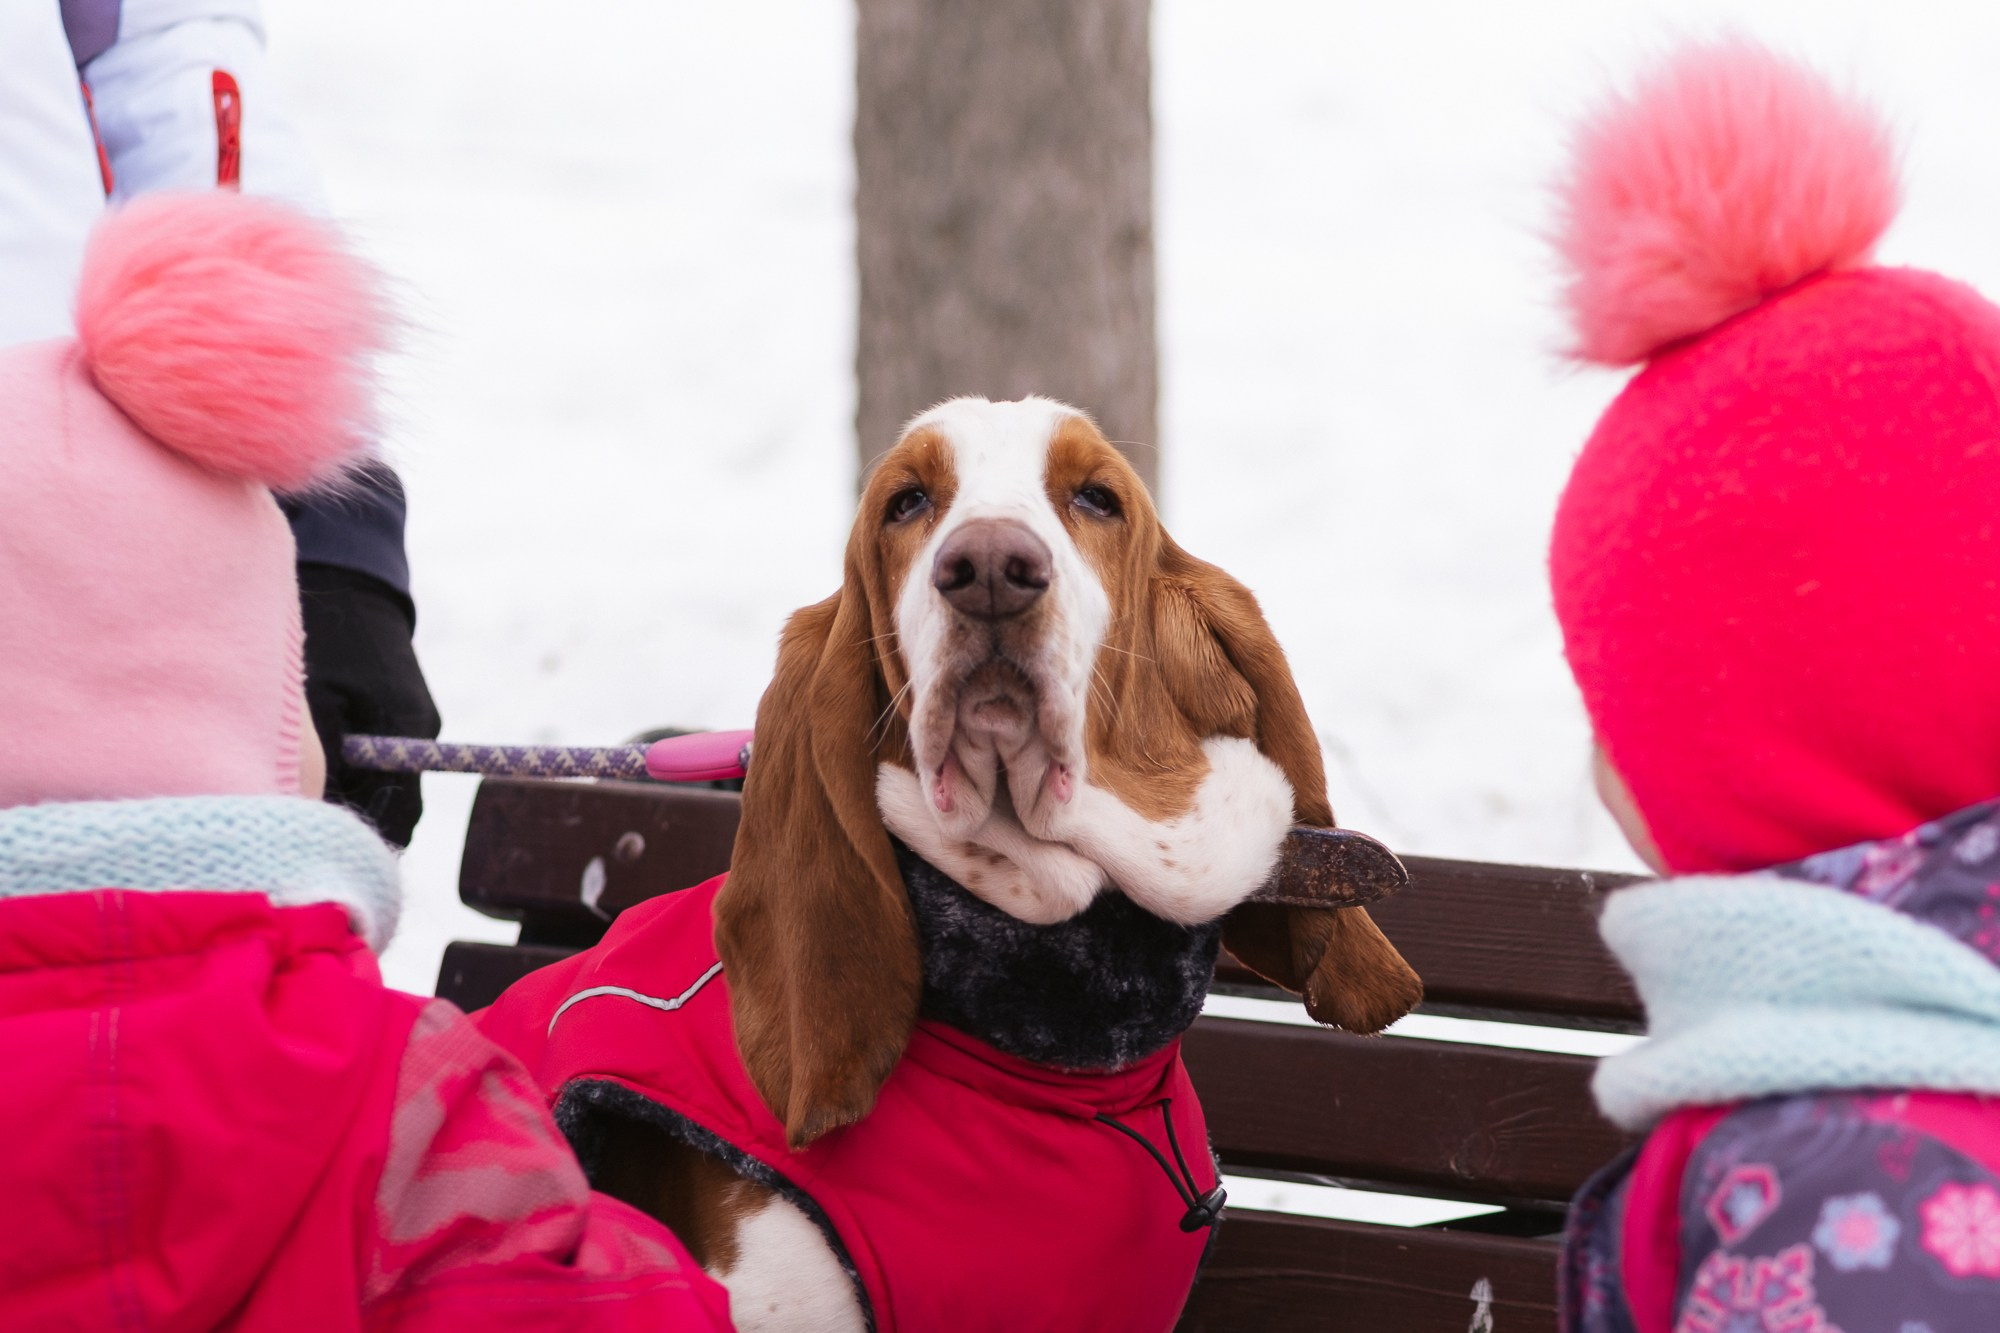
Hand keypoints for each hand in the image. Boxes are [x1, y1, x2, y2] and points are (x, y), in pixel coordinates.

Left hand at [299, 563, 441, 846]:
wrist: (351, 581)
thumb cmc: (325, 639)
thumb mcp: (312, 703)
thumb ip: (317, 762)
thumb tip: (302, 817)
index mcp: (406, 736)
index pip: (396, 817)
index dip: (360, 843)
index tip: (319, 855)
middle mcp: (419, 736)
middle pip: (395, 807)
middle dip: (354, 823)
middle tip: (304, 836)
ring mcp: (414, 724)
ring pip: (386, 784)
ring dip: (353, 796)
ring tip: (305, 799)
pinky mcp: (401, 711)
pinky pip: (381, 759)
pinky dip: (353, 771)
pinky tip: (317, 763)